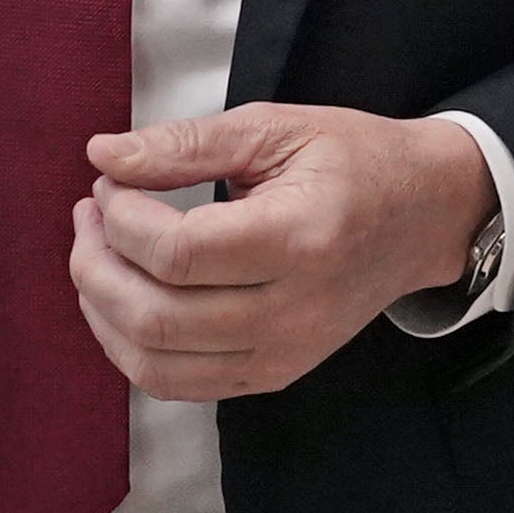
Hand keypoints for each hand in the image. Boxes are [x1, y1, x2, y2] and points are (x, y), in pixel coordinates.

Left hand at [70, 105, 493, 403]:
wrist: (423, 217)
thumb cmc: (355, 162)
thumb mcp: (276, 128)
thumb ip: (187, 144)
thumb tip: (103, 157)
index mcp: (301, 239)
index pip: (179, 253)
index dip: (122, 218)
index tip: (110, 182)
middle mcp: (294, 311)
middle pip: (157, 316)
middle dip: (96, 264)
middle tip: (90, 214)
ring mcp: (284, 353)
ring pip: (156, 364)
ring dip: (103, 310)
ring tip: (97, 254)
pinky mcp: (273, 374)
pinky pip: (178, 384)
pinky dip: (132, 347)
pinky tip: (124, 298)